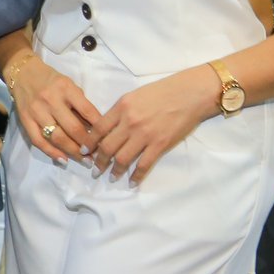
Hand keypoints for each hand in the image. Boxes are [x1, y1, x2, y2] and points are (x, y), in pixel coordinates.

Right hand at [8, 54, 102, 166]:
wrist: (23, 73)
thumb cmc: (51, 80)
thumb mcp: (70, 85)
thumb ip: (81, 104)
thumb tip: (95, 129)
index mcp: (66, 88)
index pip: (87, 111)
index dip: (98, 129)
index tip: (106, 140)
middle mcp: (51, 100)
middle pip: (73, 128)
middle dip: (87, 145)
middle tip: (97, 156)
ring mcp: (36, 111)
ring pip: (57, 137)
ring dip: (72, 152)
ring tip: (84, 160)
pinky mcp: (25, 119)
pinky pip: (38, 140)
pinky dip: (52, 152)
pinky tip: (63, 159)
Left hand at [85, 65, 218, 184]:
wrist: (190, 94)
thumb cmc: (162, 91)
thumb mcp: (134, 96)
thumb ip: (119, 111)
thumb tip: (106, 128)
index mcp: (121, 107)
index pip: (98, 129)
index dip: (89, 142)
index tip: (84, 150)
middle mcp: (129, 122)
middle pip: (107, 146)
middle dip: (98, 161)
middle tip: (94, 170)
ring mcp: (145, 135)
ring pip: (122, 158)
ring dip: (114, 170)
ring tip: (111, 177)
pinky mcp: (160, 144)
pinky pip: (144, 164)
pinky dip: (136, 176)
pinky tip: (132, 182)